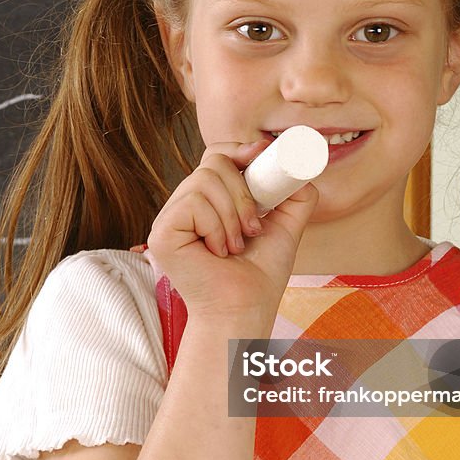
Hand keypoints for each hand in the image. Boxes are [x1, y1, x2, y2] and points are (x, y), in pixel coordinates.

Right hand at [145, 137, 319, 319]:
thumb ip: (294, 195)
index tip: (261, 153)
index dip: (237, 150)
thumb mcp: (285, 226)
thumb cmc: (260, 275)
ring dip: (232, 215)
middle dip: (243, 192)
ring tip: (235, 246)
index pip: (216, 156)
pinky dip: (216, 227)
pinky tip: (217, 251)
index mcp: (210, 201)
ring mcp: (170, 217)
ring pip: (205, 180)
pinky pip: (193, 202)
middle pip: (213, 162)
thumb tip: (298, 166)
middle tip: (253, 228)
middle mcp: (185, 205)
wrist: (245, 309)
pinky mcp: (161, 231)